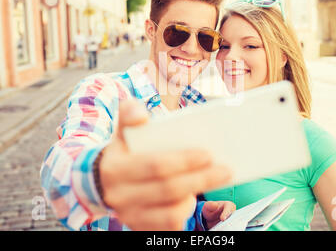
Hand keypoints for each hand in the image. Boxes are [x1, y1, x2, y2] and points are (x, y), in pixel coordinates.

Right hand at [99, 98, 231, 230]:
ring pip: (171, 213)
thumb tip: (139, 112)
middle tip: (225, 170)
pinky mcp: (140, 228)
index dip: (184, 161)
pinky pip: (169, 226)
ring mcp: (130, 216)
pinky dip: (186, 212)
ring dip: (195, 197)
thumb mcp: (123, 131)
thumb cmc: (124, 152)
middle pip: (169, 189)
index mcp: (115, 168)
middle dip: (201, 179)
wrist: (105, 182)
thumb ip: (129, 114)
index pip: (155, 165)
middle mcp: (119, 196)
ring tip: (212, 181)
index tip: (208, 154)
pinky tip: (194, 197)